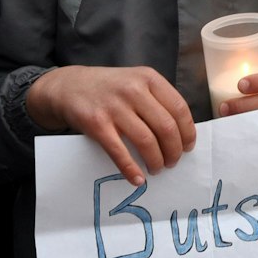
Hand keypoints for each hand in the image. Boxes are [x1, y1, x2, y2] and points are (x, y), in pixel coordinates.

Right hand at [27, 65, 195, 185]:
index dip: (187, 132)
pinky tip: (137, 178)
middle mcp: (133, 90)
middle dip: (174, 151)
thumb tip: (181, 132)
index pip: (179, 108)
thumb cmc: (109, 88)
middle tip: (173, 162)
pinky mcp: (96, 124)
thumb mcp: (136, 81)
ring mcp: (114, 107)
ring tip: (157, 169)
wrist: (68, 86)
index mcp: (148, 78)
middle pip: (166, 127)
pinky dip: (131, 169)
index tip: (188, 147)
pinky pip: (119, 152)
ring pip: (146, 141)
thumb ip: (157, 99)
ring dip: (156, 161)